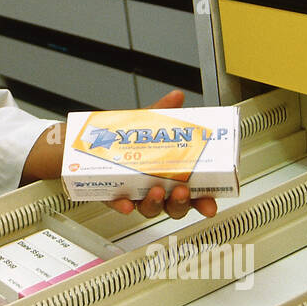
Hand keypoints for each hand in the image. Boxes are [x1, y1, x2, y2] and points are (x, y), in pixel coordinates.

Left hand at [106, 89, 217, 219]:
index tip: (210, 205)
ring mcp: (135, 194)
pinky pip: (117, 203)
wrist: (96, 141)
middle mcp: (155, 189)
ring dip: (154, 202)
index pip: (192, 193)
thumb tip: (176, 97)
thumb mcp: (148, 124)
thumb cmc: (129, 138)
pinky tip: (125, 203)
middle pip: (173, 206)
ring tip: (155, 190)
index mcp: (171, 176)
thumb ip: (164, 112)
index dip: (203, 202)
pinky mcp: (112, 194)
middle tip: (182, 191)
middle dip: (180, 202)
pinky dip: (121, 204)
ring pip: (148, 208)